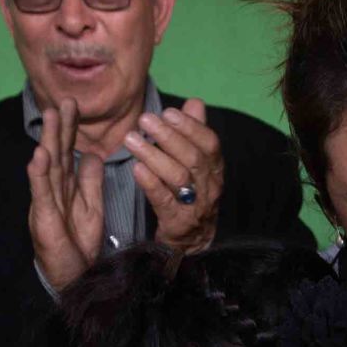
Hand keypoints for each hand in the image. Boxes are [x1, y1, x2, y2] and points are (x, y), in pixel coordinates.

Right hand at [27, 98, 103, 291]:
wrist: (74, 276)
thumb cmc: (78, 243)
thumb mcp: (92, 207)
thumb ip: (90, 181)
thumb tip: (91, 153)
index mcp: (66, 187)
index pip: (68, 152)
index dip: (71, 129)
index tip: (75, 105)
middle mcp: (53, 190)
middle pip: (57, 153)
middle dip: (60, 127)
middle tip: (63, 101)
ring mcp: (46, 203)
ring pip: (47, 168)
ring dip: (48, 142)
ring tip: (50, 118)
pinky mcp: (43, 219)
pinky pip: (41, 193)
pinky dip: (38, 174)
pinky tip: (38, 155)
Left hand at [124, 99, 222, 252]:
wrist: (191, 243)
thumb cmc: (190, 196)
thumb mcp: (196, 165)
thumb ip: (194, 133)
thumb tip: (195, 102)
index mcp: (215, 170)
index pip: (209, 144)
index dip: (190, 126)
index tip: (168, 112)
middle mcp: (209, 187)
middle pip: (192, 158)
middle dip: (167, 136)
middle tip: (144, 120)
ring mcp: (195, 207)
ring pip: (178, 177)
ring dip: (153, 155)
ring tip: (131, 140)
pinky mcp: (177, 223)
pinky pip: (164, 200)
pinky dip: (150, 183)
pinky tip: (136, 168)